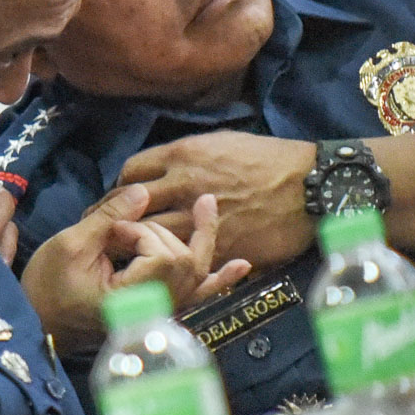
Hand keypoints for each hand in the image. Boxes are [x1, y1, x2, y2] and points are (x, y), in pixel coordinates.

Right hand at [22, 185, 250, 354]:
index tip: (111, 233)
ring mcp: (161, 310)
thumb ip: (109, 218)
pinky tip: (241, 265)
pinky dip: (220, 279)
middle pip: (185, 261)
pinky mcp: (161, 307)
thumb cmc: (47, 287)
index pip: (162, 257)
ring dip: (204, 238)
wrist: (42, 322)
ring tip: (206, 205)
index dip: (142, 234)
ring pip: (198, 272)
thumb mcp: (70, 246)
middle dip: (158, 234)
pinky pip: (198, 294)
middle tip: (121, 230)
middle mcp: (153, 310)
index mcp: (130, 300)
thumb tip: (143, 190)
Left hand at [114, 131, 315, 269]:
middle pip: (130, 207)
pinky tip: (159, 271)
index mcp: (183, 156)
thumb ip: (185, 156)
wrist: (309, 186)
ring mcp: (198, 219)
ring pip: (148, 236)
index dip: (119, 190)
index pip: (130, 173)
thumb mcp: (221, 142)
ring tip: (124, 256)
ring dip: (133, 247)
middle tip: (105, 234)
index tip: (117, 201)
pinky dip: (166, 266)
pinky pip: (180, 258)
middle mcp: (183, 185)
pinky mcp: (216, 247)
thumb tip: (160, 170)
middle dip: (113, 221)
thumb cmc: (269, 159)